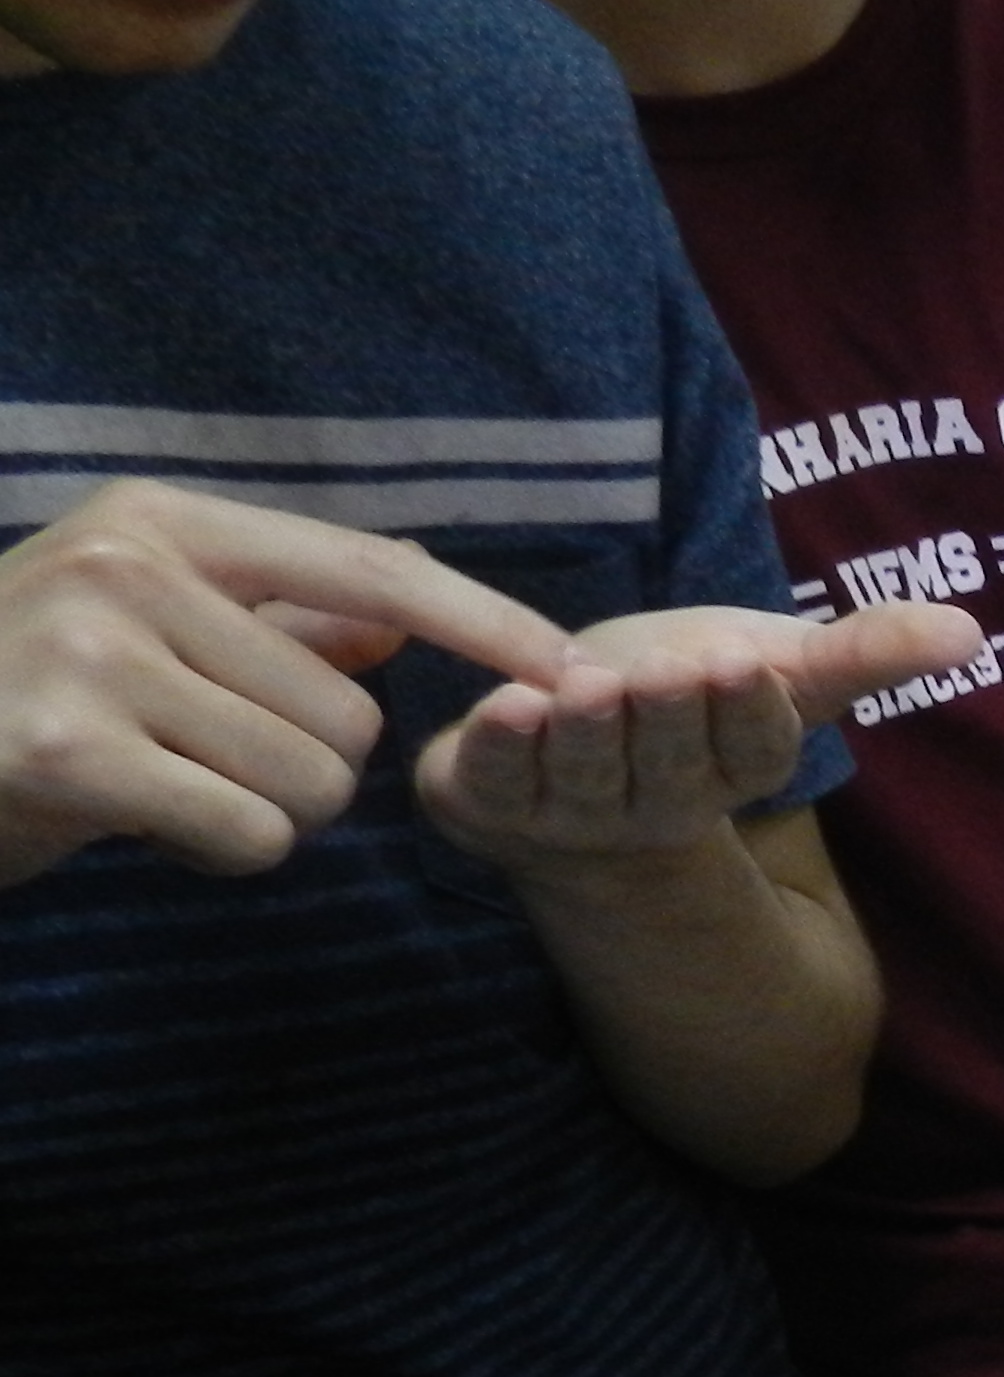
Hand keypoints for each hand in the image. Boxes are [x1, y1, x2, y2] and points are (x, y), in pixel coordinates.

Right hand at [0, 479, 571, 886]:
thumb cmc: (33, 696)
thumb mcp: (147, 627)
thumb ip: (276, 619)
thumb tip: (399, 616)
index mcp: (164, 523)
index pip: (372, 570)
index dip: (485, 625)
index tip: (576, 668)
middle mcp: (128, 567)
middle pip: (352, 719)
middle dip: (305, 771)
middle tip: (197, 760)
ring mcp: (89, 653)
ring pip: (310, 786)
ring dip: (260, 815)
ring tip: (162, 783)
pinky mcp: (67, 751)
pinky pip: (251, 835)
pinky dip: (222, 853)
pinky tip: (143, 824)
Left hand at [415, 601, 982, 871]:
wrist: (565, 743)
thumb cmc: (684, 699)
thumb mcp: (777, 664)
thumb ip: (866, 649)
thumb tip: (969, 629)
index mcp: (732, 772)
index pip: (753, 749)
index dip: (747, 710)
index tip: (747, 664)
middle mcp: (659, 807)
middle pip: (671, 767)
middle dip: (670, 718)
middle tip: (673, 669)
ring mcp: (573, 816)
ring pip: (586, 776)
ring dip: (588, 734)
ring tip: (591, 687)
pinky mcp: (489, 801)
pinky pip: (497, 781)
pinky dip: (501, 747)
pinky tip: (510, 706)